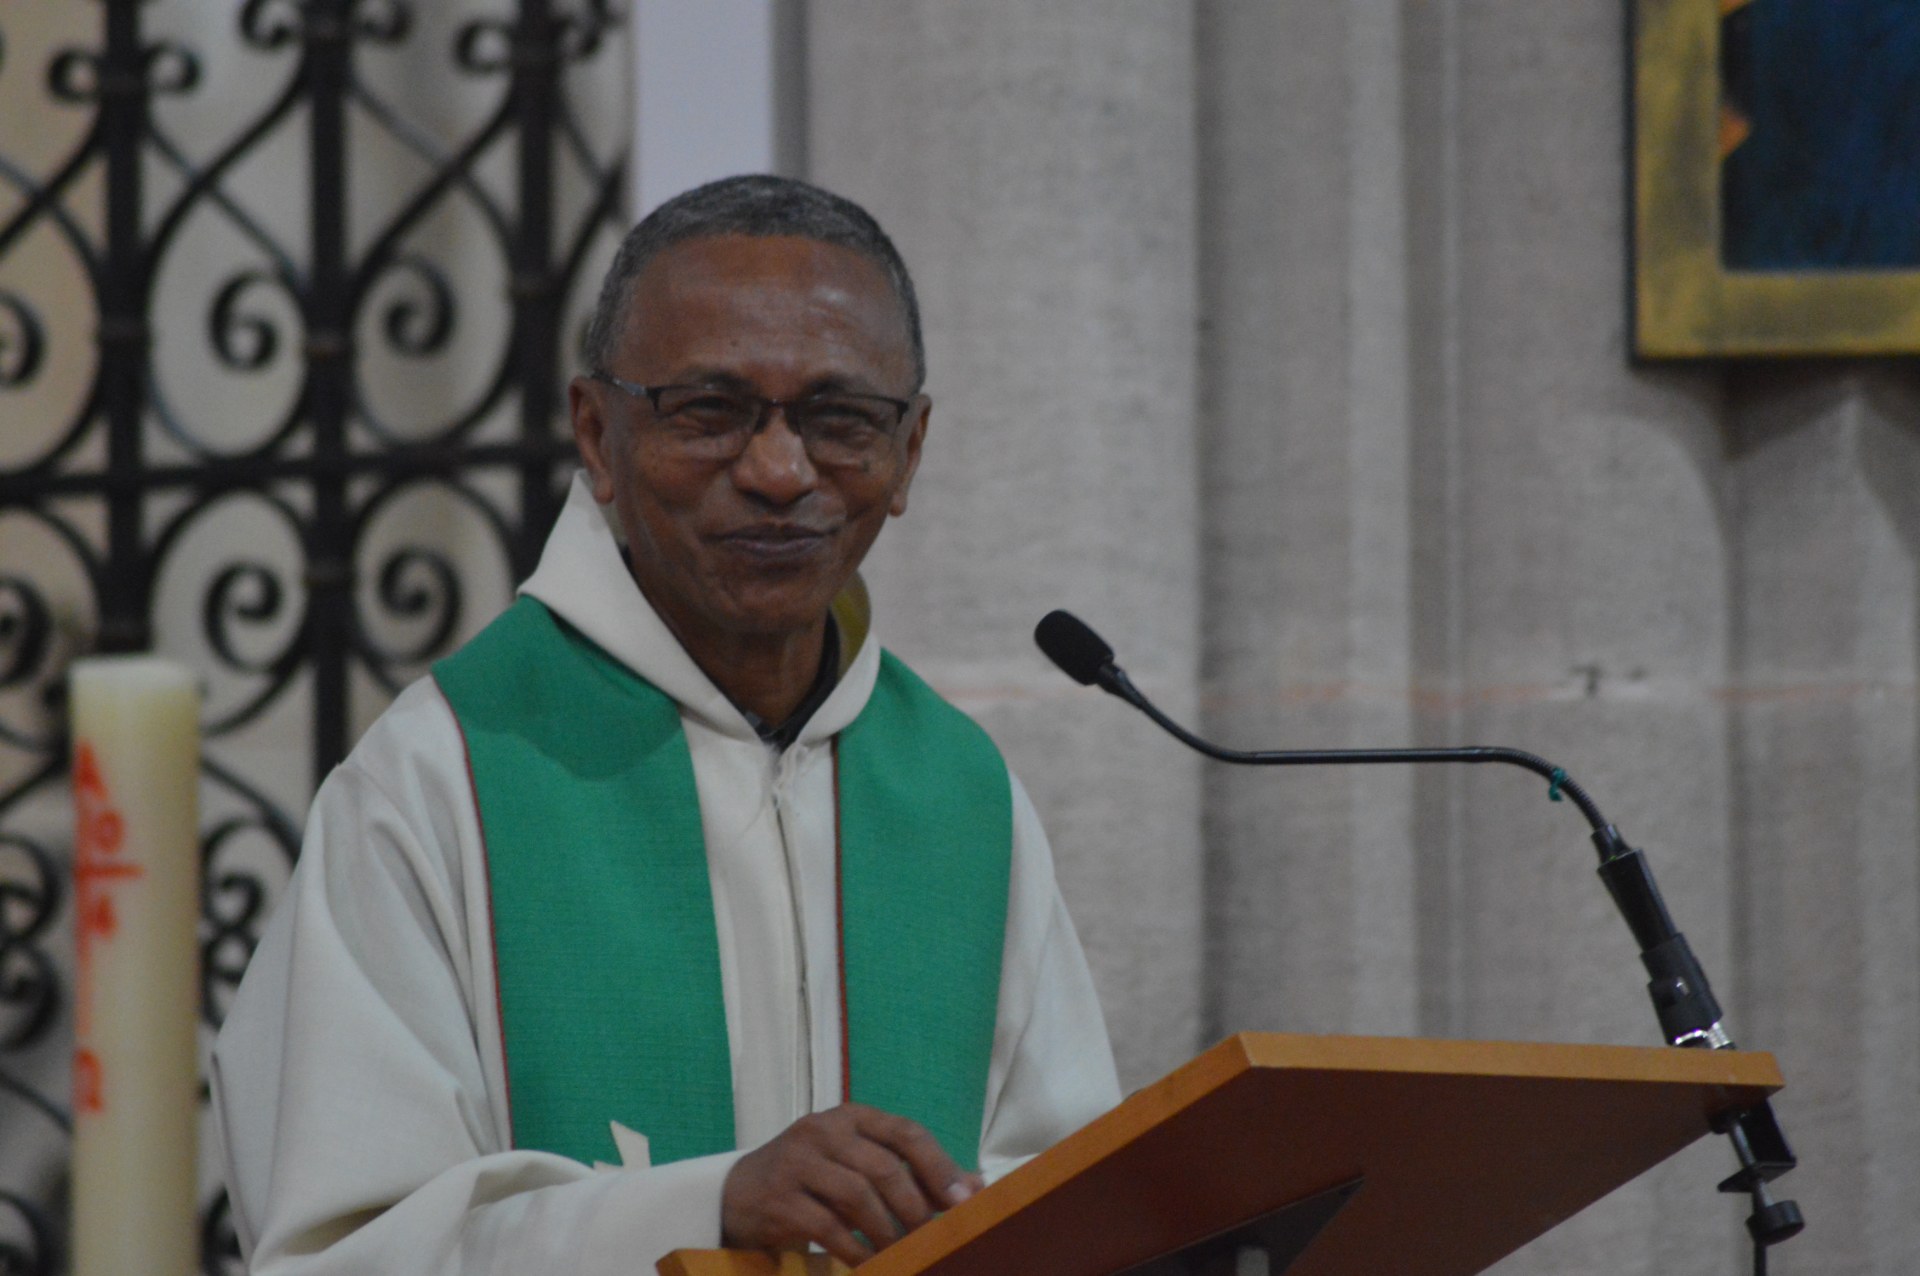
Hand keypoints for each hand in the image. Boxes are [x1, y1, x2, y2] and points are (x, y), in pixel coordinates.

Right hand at [721, 1103, 985, 1265]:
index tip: (964, 1200)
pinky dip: (854, 1250)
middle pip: (884, 1167)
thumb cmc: (814, 1178)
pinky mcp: (779, 1196)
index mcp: (852, 1117)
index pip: (905, 1132)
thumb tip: (976, 1186)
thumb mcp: (859, 1164)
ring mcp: (798, 1161)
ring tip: (903, 1253)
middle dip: (916, 1208)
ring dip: (887, 1232)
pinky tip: (869, 1263)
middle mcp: (824, 1130)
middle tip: (934, 1238)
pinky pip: (827, 1227)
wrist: (739, 1193)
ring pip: (857, 1196)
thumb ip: (912, 1173)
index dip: (939, 1166)